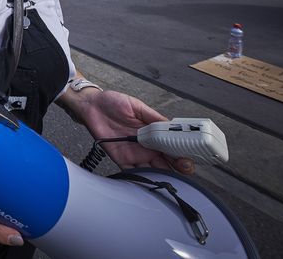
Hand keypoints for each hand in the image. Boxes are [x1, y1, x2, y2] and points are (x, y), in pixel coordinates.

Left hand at [77, 90, 193, 173]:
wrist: (91, 106)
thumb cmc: (113, 103)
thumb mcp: (136, 106)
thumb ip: (153, 117)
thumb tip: (172, 125)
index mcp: (153, 133)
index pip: (172, 146)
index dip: (182, 152)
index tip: (191, 155)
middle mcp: (146, 146)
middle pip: (166, 161)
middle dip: (178, 167)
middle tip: (185, 167)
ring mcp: (134, 154)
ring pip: (153, 170)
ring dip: (162, 175)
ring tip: (172, 177)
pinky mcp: (121, 159)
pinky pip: (132, 172)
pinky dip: (141, 178)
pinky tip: (150, 181)